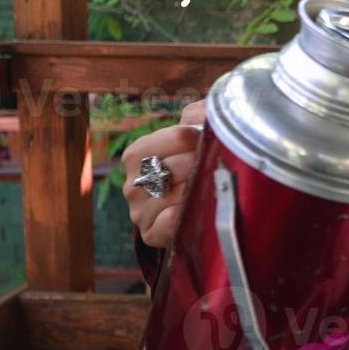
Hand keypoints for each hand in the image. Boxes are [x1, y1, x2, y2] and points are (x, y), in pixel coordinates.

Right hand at [121, 99, 206, 247]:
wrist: (187, 204)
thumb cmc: (190, 162)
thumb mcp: (192, 132)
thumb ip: (198, 115)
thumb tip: (206, 115)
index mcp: (137, 154)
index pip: (170, 140)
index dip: (196, 138)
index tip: (209, 140)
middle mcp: (132, 183)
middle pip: (172, 168)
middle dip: (199, 165)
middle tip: (216, 165)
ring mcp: (139, 211)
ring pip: (172, 196)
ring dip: (196, 191)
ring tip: (211, 186)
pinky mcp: (150, 234)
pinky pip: (167, 225)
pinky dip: (184, 217)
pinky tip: (196, 210)